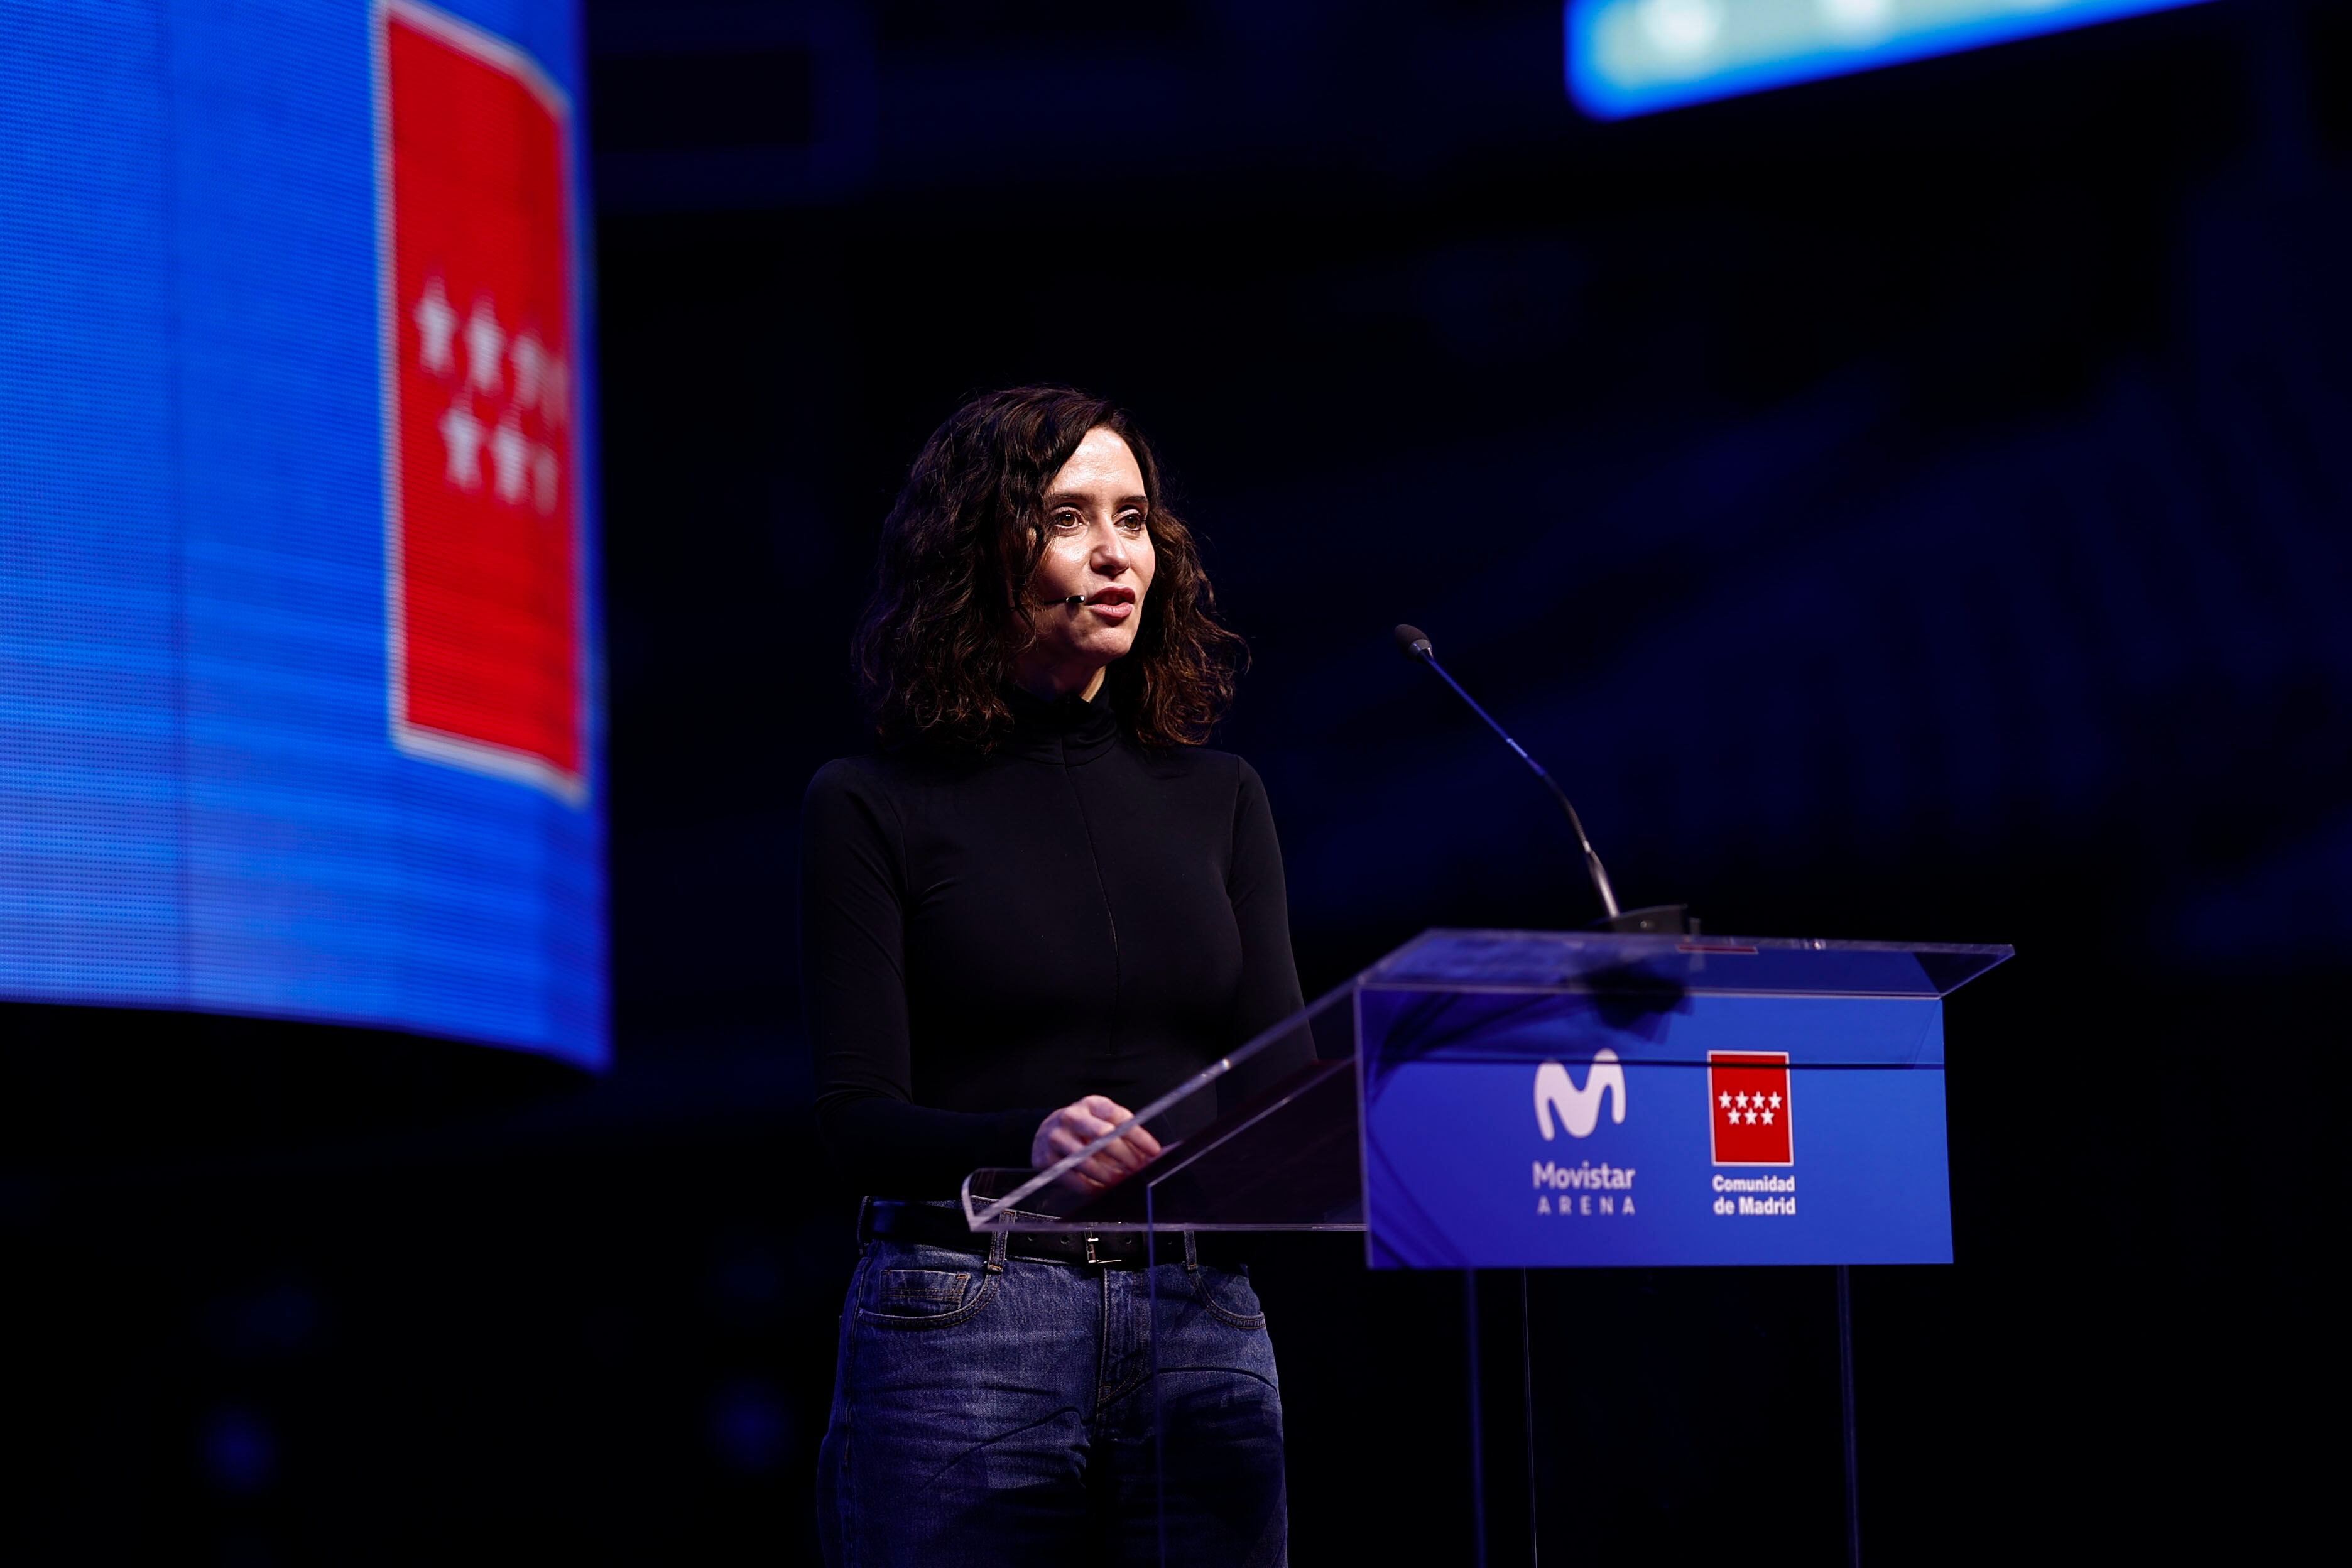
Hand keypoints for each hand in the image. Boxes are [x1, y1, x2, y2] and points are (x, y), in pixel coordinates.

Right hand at [1031, 1095, 1162, 1188]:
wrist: (1047, 1131)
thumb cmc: (1084, 1127)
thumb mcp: (1104, 1120)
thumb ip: (1128, 1134)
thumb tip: (1158, 1153)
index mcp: (1091, 1104)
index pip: (1119, 1117)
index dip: (1139, 1135)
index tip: (1154, 1151)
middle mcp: (1072, 1117)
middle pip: (1103, 1136)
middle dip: (1125, 1156)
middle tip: (1137, 1169)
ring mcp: (1056, 1137)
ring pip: (1086, 1160)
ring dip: (1107, 1174)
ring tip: (1120, 1180)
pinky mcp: (1045, 1158)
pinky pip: (1072, 1178)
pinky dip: (1089, 1186)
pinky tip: (1100, 1188)